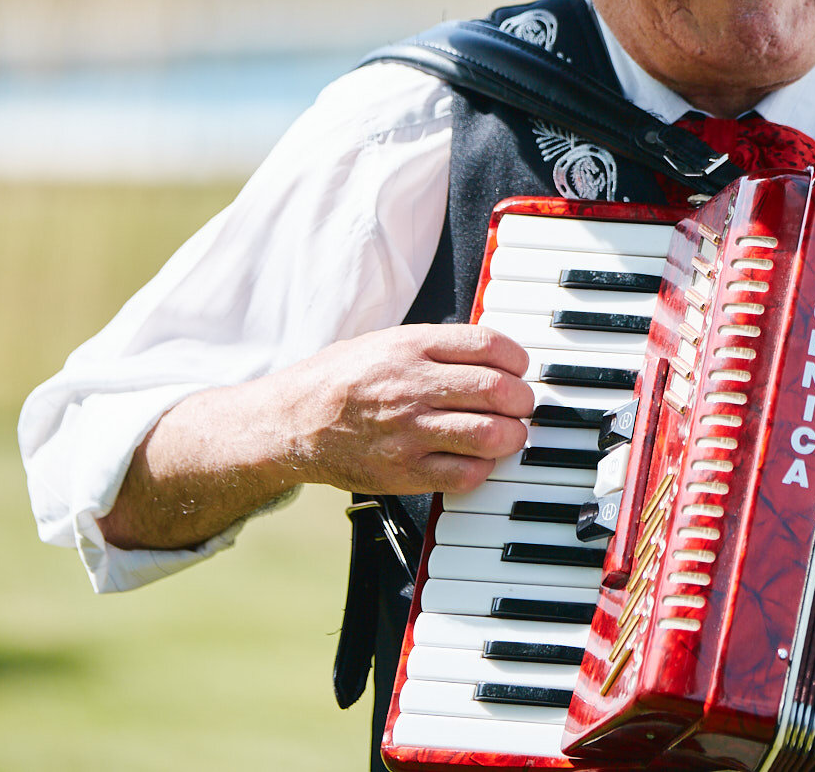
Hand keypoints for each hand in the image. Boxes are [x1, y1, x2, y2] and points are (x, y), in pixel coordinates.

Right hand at [272, 324, 534, 496]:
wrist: (293, 421)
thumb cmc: (344, 378)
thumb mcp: (387, 341)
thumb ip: (438, 346)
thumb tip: (496, 354)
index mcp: (410, 346)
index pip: (488, 344)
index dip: (517, 357)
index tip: (519, 367)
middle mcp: (412, 386)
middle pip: (496, 389)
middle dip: (522, 399)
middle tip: (520, 404)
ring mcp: (408, 431)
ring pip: (490, 434)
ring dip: (512, 435)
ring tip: (508, 433)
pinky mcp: (404, 472)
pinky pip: (465, 474)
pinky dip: (484, 468)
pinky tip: (478, 459)